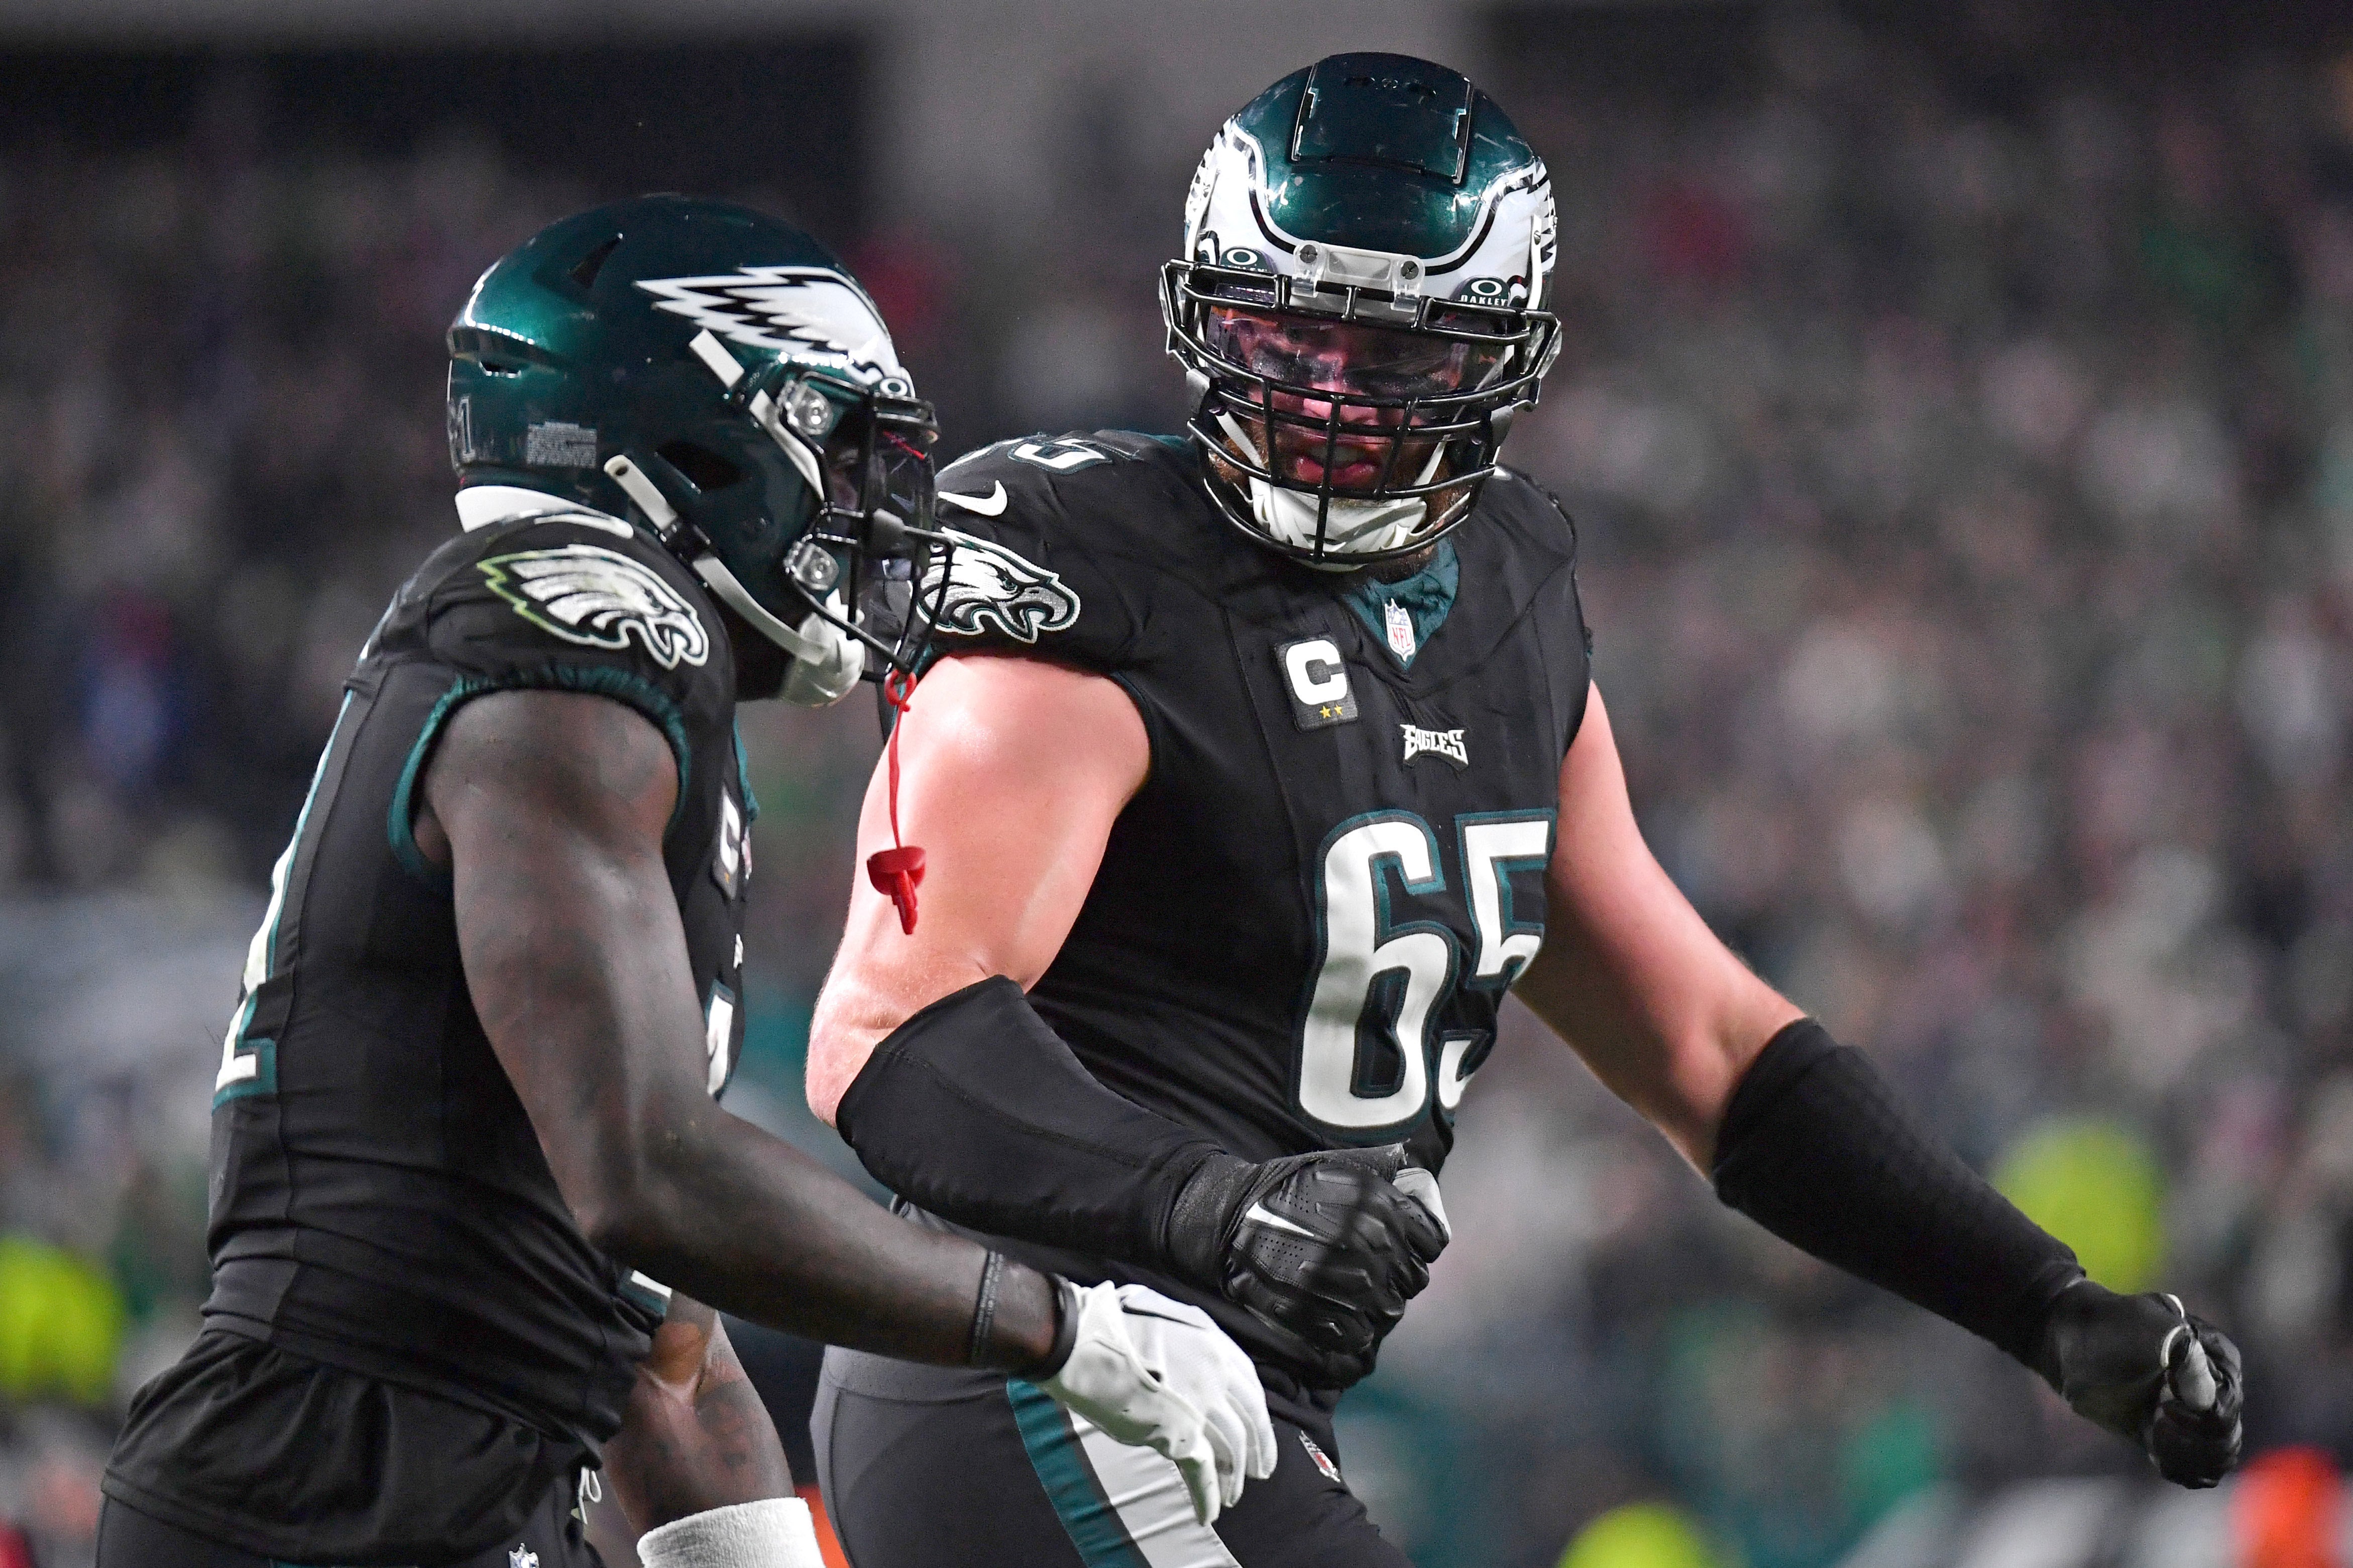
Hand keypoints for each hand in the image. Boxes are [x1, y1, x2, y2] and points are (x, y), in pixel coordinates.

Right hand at [1037, 1281, 1276, 1525]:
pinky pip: (1202, 1469)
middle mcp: (1214, 1373)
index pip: (1248, 1384)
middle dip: (1259, 1447)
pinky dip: (1208, 1494)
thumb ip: (1182, 1339)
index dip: (1256, 1411)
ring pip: (1232, 1446)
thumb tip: (1181, 1352)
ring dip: (1235, 1475)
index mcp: (1211, 1342)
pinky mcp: (1177, 1432)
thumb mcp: (1160, 1317)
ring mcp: (1200, 1403)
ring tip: (1235, 1495)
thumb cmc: (1109, 1323)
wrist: (1081, 1340)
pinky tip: (1210, 1512)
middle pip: (1249, 1419)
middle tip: (1263, 1470)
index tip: (1258, 1426)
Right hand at [1166, 1143, 1449, 1381]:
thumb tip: (1420, 1177)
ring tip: (1353, 1292)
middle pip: (1413, 1279)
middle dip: (1396, 1276)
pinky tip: (1338, 1312)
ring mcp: (1342, 1282)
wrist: (1233, 1218)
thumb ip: (1386, 1169)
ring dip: (1377, 1305)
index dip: (1418, 1246)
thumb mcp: (1341, 1164)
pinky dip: (1353, 1330)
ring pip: (1390, 1311)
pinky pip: (1359, 1336)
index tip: (1400, 1247)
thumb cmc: (1290, 1188)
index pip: (1431, 1242)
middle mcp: (1366, 1243)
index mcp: (1379, 1205)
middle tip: (1371, 1271)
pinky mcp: (1317, 1312)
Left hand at [2035, 1281, 2242, 1487]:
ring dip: (2185, 1454)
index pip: (2228, 1406)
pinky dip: (2179, 1467)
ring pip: (2215, 1457)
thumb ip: (2185, 1358)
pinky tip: (2155, 1453)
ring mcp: (2192, 1412)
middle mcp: (2213, 1387)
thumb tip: (2205, 1402)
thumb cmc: (2109, 1325)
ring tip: (2151, 1429)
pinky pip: (2193, 1468)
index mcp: (2219, 1358)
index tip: (2165, 1400)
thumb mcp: (2150, 1329)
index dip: (2200, 1415)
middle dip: (2192, 1437)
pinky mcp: (2168, 1433)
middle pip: (2225, 1437)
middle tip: (2155, 1416)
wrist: (2068, 1337)